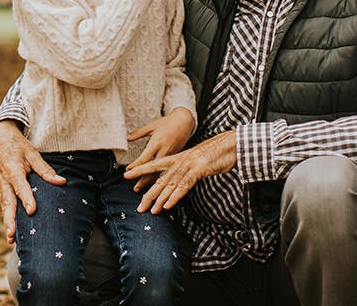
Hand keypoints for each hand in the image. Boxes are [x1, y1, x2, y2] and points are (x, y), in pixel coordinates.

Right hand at [0, 121, 65, 242]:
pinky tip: (11, 232)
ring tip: (11, 239)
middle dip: (10, 220)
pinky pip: (3, 206)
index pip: (20, 186)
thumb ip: (45, 169)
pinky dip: (6, 219)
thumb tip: (62, 182)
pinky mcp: (0, 190)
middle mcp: (5, 181)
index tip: (31, 211)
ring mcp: (0, 186)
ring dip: (7, 223)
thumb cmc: (17, 146)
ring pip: (4, 207)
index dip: (26, 199)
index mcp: (13, 169)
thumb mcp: (32, 153)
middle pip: (7, 203)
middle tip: (12, 234)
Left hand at [121, 130, 236, 213]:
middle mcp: (179, 161)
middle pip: (159, 179)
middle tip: (139, 207)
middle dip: (148, 194)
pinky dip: (175, 196)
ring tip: (150, 210)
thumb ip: (184, 166)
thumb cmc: (213, 153)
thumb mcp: (195, 158)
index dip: (140, 170)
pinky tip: (168, 205)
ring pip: (169, 184)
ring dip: (160, 199)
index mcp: (176, 157)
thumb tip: (177, 176)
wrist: (229, 145)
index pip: (153, 164)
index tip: (126, 176)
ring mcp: (188, 165)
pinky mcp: (198, 170)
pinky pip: (184, 186)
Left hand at [124, 107, 195, 188]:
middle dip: (143, 180)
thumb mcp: (152, 126)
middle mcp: (164, 150)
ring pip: (161, 172)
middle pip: (152, 169)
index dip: (136, 166)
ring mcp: (171, 155)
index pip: (144, 158)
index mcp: (156, 142)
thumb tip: (128, 137)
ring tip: (145, 189)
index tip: (128, 172)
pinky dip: (161, 178)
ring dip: (152, 182)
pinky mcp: (176, 157)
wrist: (185, 121)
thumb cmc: (168, 122)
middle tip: (135, 188)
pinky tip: (157, 184)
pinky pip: (167, 170)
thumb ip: (139, 132)